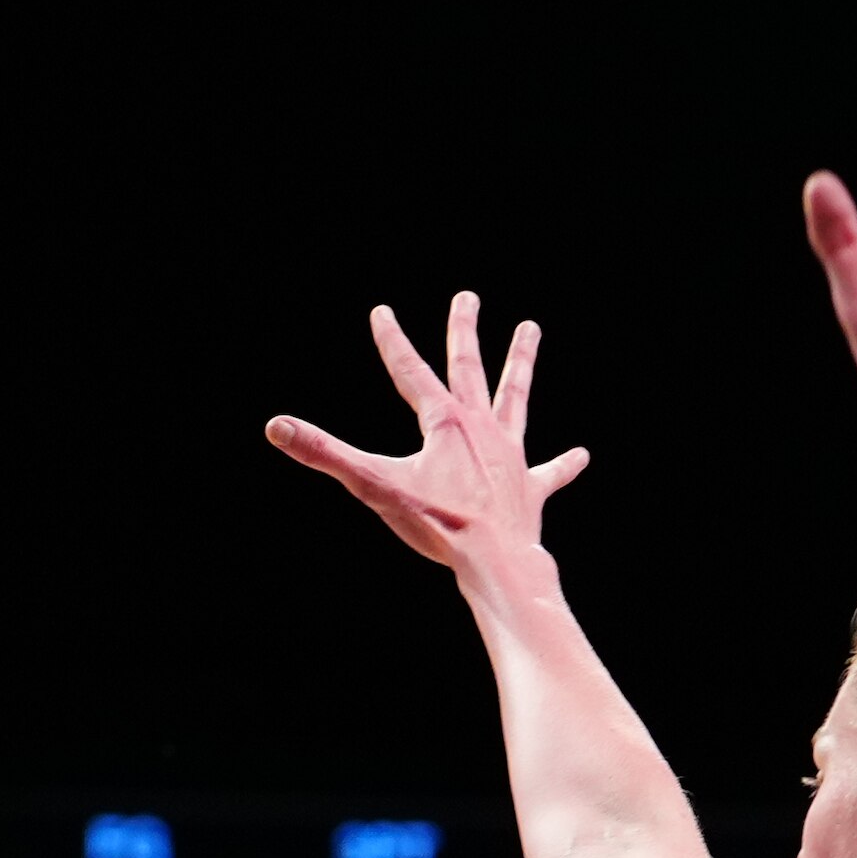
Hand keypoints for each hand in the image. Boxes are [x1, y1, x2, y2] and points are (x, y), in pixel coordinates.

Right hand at [268, 292, 588, 575]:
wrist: (496, 560)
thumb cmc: (439, 524)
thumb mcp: (375, 485)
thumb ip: (325, 454)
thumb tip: (276, 426)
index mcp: (444, 422)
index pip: (410, 370)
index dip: (393, 340)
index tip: (382, 311)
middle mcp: (481, 427)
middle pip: (470, 367)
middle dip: (464, 330)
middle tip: (467, 297)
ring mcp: (510, 455)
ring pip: (515, 397)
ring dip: (521, 362)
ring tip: (531, 329)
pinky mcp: (530, 488)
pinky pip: (549, 472)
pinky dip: (564, 465)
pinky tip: (581, 456)